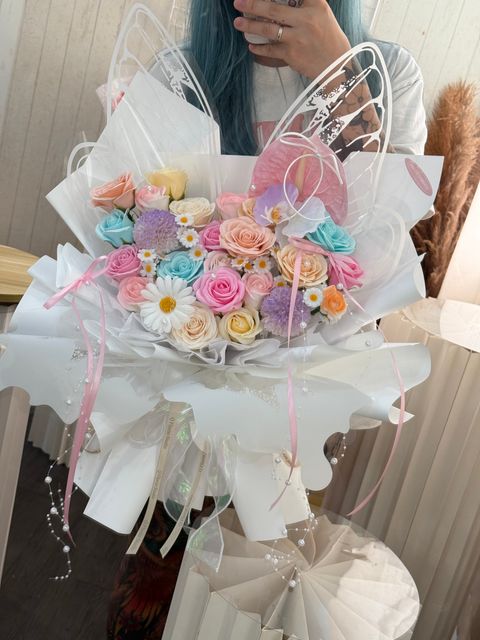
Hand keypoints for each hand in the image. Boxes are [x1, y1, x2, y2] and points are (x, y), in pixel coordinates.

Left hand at [233, 0, 350, 79]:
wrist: (336, 66)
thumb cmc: (328, 38)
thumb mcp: (322, 14)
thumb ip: (305, 4)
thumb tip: (282, 1)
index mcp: (316, 5)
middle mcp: (306, 19)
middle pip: (273, 9)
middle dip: (252, 4)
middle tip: (238, 2)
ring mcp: (297, 38)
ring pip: (268, 29)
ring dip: (250, 25)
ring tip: (237, 23)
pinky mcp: (291, 55)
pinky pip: (270, 49)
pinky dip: (259, 47)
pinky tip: (251, 45)